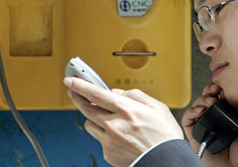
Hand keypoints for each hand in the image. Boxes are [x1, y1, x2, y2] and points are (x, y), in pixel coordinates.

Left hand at [64, 77, 183, 166]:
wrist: (166, 162)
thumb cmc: (165, 136)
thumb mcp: (158, 107)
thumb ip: (136, 95)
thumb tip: (118, 92)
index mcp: (126, 110)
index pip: (95, 94)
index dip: (80, 85)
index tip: (71, 80)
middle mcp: (114, 125)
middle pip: (86, 108)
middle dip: (78, 97)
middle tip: (74, 91)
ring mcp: (109, 140)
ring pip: (90, 124)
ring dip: (93, 117)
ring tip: (103, 115)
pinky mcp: (108, 153)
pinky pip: (99, 139)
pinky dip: (104, 133)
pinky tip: (117, 134)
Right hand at [181, 82, 237, 166]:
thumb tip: (235, 96)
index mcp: (226, 115)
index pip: (217, 96)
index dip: (218, 89)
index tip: (223, 87)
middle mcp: (214, 118)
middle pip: (205, 97)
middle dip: (209, 90)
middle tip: (215, 91)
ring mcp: (204, 125)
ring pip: (196, 105)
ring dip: (201, 99)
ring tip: (211, 102)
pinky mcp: (194, 134)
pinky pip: (187, 119)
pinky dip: (191, 111)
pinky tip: (201, 110)